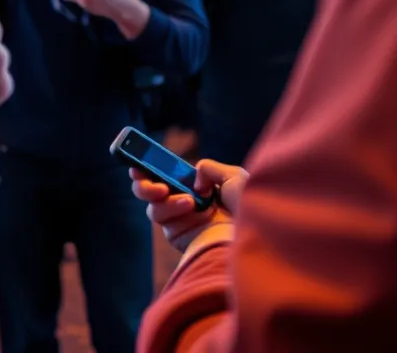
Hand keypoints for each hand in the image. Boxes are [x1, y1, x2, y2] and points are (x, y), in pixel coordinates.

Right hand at [130, 159, 248, 252]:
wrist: (255, 235)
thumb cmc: (249, 206)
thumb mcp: (233, 177)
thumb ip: (208, 168)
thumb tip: (193, 178)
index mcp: (201, 188)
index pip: (172, 175)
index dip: (153, 166)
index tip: (141, 159)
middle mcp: (188, 204)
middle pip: (153, 190)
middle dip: (143, 182)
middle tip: (143, 176)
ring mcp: (182, 220)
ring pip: (153, 204)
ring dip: (157, 193)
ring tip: (176, 194)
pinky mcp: (179, 236)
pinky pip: (161, 218)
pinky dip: (169, 207)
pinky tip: (188, 205)